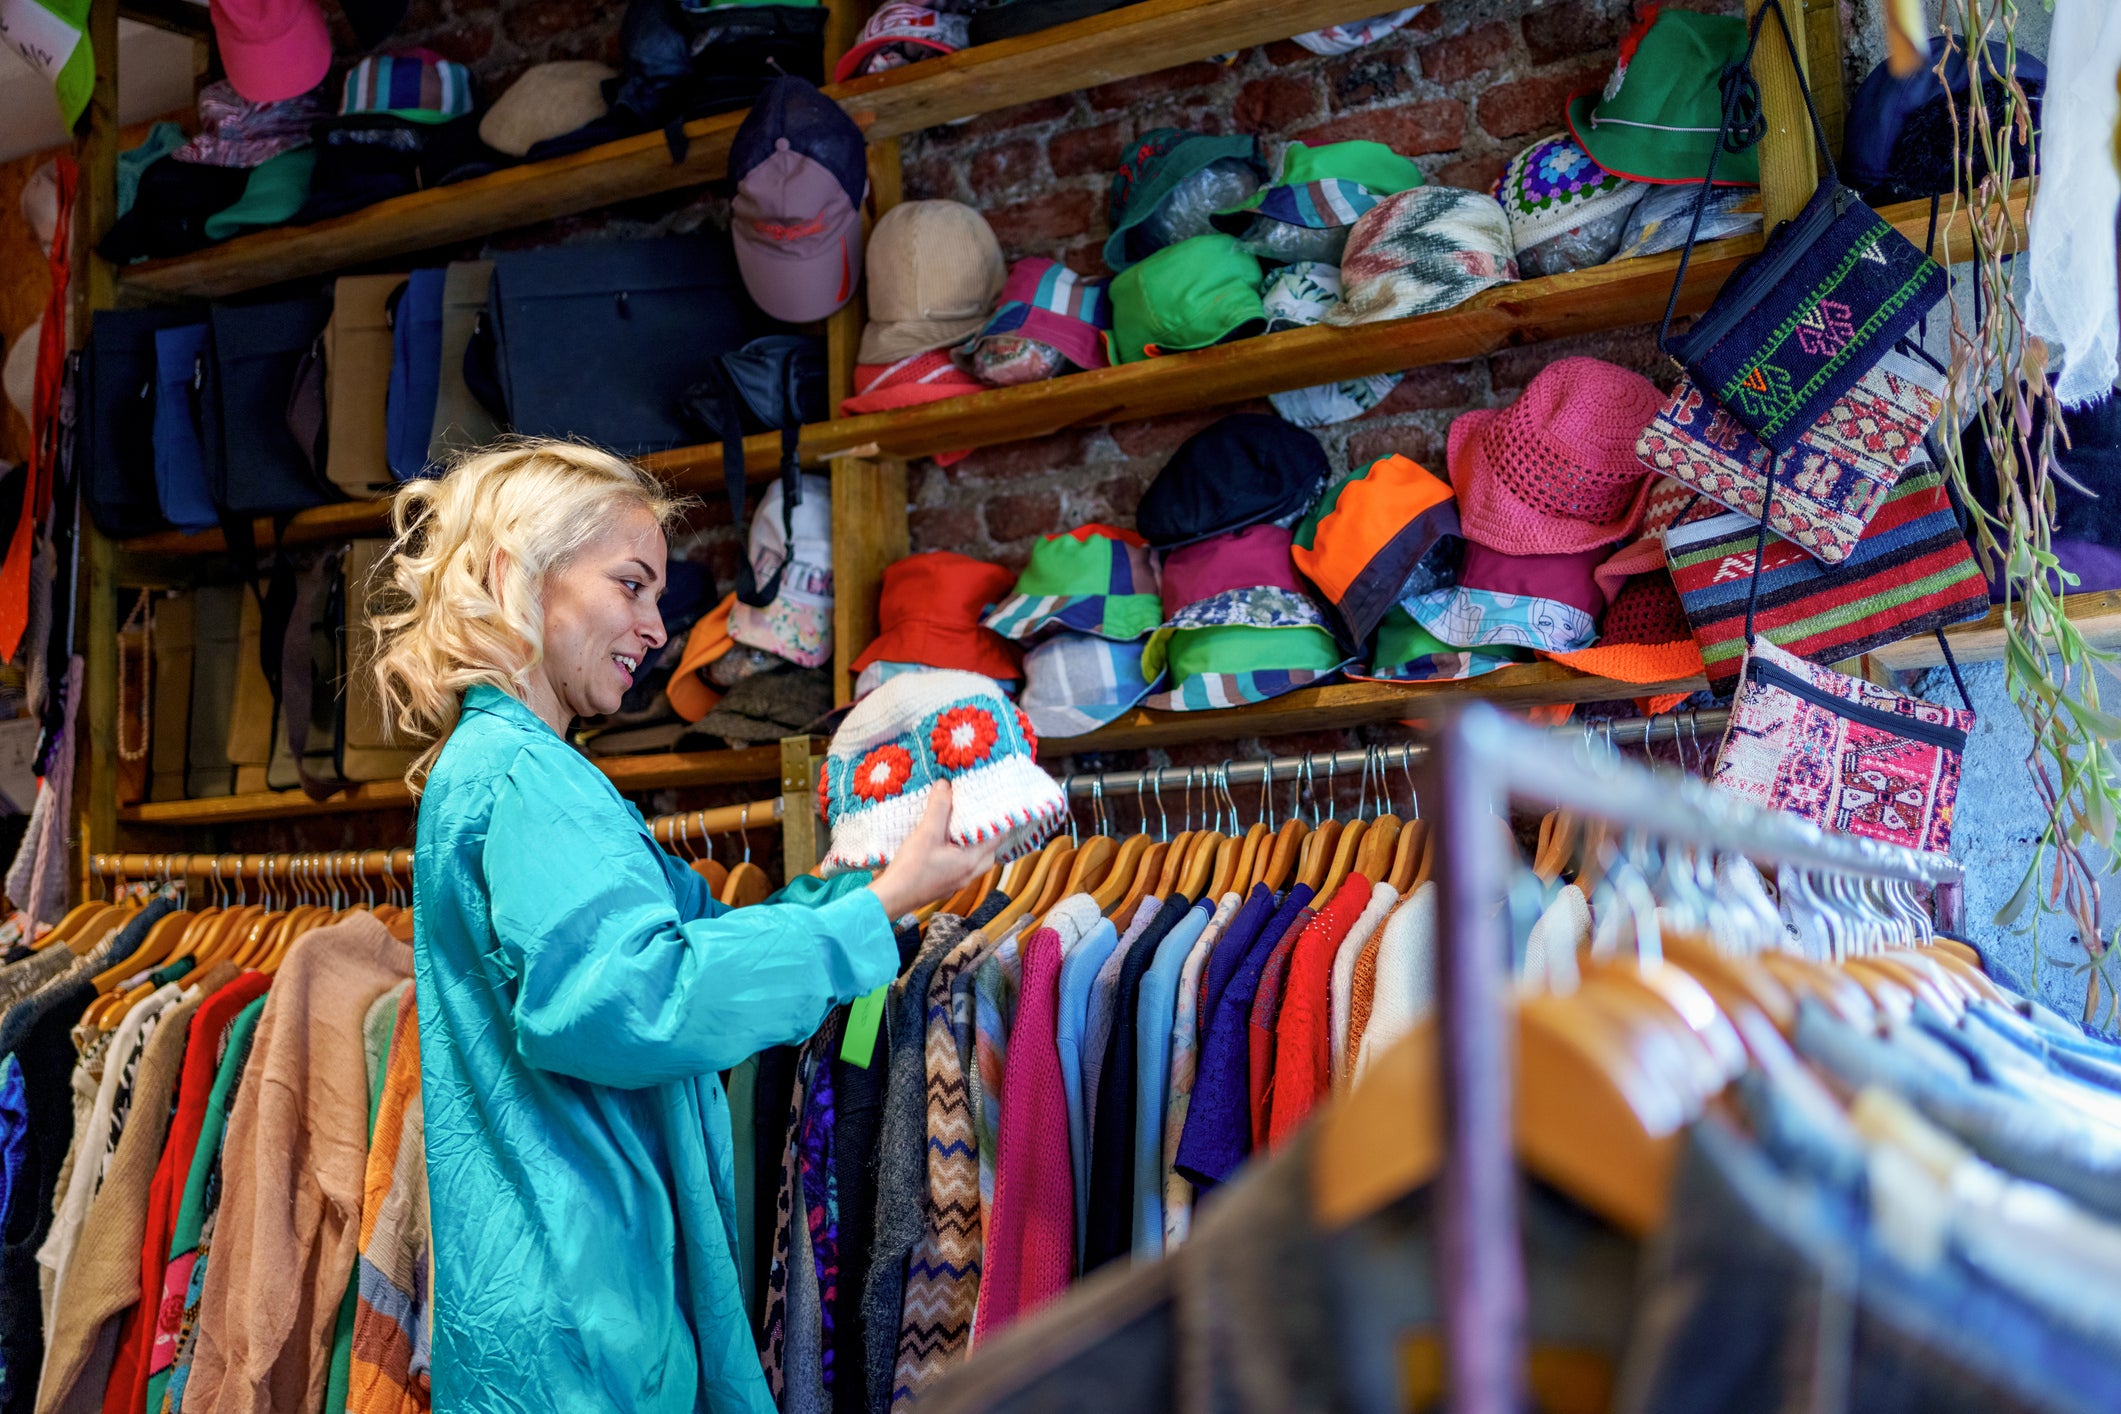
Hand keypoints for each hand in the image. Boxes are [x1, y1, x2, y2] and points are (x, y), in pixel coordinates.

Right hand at [867, 783, 997, 919]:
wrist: (891, 898)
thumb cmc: (911, 868)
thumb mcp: (926, 833)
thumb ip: (939, 808)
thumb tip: (946, 785)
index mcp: (970, 861)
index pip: (997, 839)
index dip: (998, 821)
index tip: (994, 805)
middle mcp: (968, 875)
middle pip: (989, 853)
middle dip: (986, 835)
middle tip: (978, 817)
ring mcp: (956, 883)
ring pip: (974, 862)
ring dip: (971, 846)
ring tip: (960, 829)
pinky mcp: (943, 887)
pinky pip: (959, 869)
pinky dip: (957, 856)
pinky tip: (943, 846)